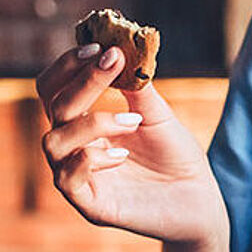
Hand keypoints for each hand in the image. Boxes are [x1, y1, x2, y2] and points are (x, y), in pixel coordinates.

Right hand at [37, 43, 227, 245]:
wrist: (198, 199)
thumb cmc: (175, 156)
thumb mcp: (156, 114)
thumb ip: (135, 86)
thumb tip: (119, 46)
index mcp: (84, 123)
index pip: (56, 88)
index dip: (69, 65)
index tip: (101, 47)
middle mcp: (74, 148)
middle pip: (53, 106)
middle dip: (81, 81)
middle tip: (112, 62)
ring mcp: (77, 177)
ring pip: (54, 141)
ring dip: (92, 122)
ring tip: (133, 121)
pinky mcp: (89, 205)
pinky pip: (67, 178)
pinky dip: (91, 159)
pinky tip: (122, 155)